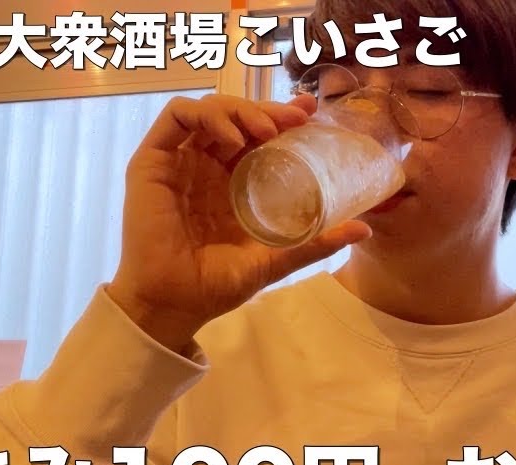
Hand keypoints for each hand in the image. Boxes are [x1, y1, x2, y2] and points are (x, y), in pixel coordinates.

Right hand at [108, 93, 371, 351]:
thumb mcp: (275, 258)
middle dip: (267, 110)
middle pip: (236, 117)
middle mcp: (205, 166)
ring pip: (208, 110)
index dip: (282, 117)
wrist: (174, 304)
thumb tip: (364, 229)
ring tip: (265, 130)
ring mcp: (178, 161)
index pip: (257, 135)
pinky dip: (206, 116)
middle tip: (294, 119)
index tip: (310, 113)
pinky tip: (231, 138)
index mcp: (231, 182)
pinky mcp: (151, 161)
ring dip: (240, 109)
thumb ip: (314, 243)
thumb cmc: (217, 285)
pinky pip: (175, 116)